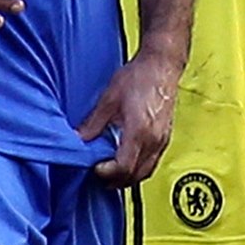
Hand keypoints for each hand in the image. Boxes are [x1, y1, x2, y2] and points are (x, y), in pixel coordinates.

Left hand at [77, 47, 181, 185]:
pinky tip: (128, 159)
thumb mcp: (109, 99)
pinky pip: (153, 162)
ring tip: (111, 170)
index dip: (106, 174)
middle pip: (135, 176)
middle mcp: (154, 139)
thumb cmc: (140, 76)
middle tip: (99, 173)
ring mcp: (163, 139)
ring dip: (128, 177)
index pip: (123, 168)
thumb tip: (78, 140)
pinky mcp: (166, 136)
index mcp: (139, 132)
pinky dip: (139, 167)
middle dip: (115, 180)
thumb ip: (93, 124)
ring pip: (146, 172)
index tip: (94, 167)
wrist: (162, 64)